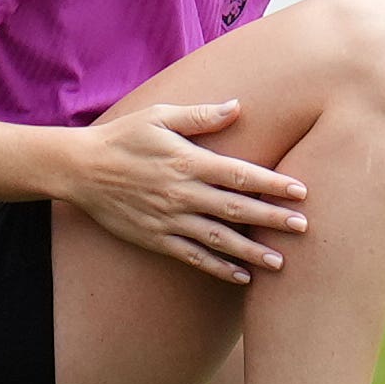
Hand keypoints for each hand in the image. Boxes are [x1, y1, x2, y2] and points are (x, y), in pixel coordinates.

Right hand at [59, 100, 307, 283]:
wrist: (81, 168)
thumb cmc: (124, 137)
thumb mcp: (160, 116)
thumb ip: (200, 116)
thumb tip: (237, 107)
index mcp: (188, 161)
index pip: (240, 174)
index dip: (273, 184)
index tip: (301, 191)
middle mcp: (183, 193)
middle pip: (237, 208)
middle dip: (273, 219)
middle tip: (303, 226)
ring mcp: (170, 219)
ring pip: (219, 239)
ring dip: (252, 252)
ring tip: (280, 261)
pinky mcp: (156, 238)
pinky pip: (193, 257)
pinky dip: (219, 269)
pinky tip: (241, 276)